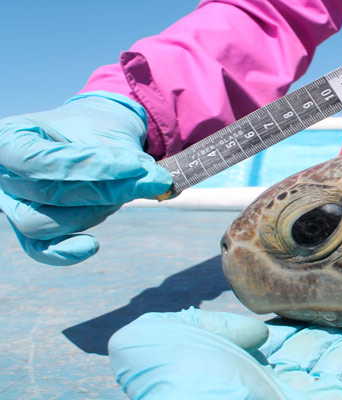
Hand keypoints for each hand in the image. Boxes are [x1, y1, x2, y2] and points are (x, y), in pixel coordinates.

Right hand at [0, 91, 171, 264]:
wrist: (92, 135)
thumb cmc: (95, 129)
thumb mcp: (112, 136)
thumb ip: (129, 160)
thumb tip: (159, 184)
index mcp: (11, 137)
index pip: (41, 160)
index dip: (90, 166)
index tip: (136, 166)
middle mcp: (3, 173)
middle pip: (46, 193)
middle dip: (103, 190)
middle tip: (149, 179)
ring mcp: (12, 202)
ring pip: (43, 223)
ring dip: (92, 212)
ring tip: (126, 192)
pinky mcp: (30, 228)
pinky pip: (39, 248)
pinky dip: (64, 252)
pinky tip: (92, 245)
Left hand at [108, 308, 341, 399]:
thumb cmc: (179, 382)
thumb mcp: (156, 340)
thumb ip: (203, 323)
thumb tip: (255, 333)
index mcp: (241, 375)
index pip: (280, 344)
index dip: (300, 319)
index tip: (317, 293)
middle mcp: (279, 390)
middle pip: (320, 354)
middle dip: (340, 326)